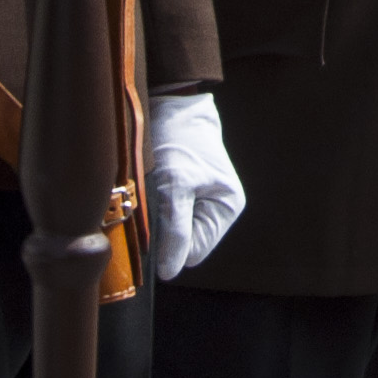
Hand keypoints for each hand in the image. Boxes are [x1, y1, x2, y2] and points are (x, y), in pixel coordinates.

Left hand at [144, 90, 246, 277]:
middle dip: (163, 229)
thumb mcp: (175, 186)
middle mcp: (216, 209)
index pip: (193, 251)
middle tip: (151, 203)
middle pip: (182, 242)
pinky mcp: (184, 192)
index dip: (170, 244)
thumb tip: (169, 273)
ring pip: (171, 230)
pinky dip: (155, 207)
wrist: (171, 105)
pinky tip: (151, 188)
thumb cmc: (179, 141)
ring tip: (152, 190)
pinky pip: (166, 215)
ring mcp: (200, 201)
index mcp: (226, 208)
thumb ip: (175, 231)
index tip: (153, 222)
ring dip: (157, 217)